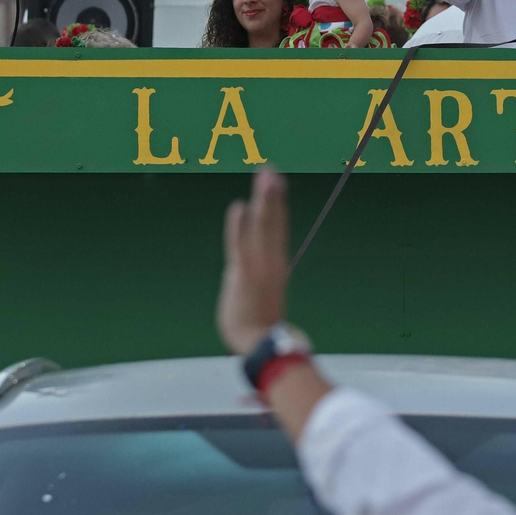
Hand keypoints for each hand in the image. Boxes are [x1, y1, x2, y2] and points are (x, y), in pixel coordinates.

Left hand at [218, 167, 291, 355]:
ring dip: (264, 200)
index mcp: (276, 264)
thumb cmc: (260, 327)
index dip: (276, 204)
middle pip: (273, 220)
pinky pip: (241, 245)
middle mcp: (272, 260)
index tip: (275, 182)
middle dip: (271, 194)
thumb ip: (263, 281)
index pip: (276, 227)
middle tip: (271, 169)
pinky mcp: (244, 275)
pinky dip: (239, 226)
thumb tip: (267, 272)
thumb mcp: (263, 297)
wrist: (262, 344)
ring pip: (262, 226)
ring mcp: (259, 266)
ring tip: (266, 176)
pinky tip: (239, 207)